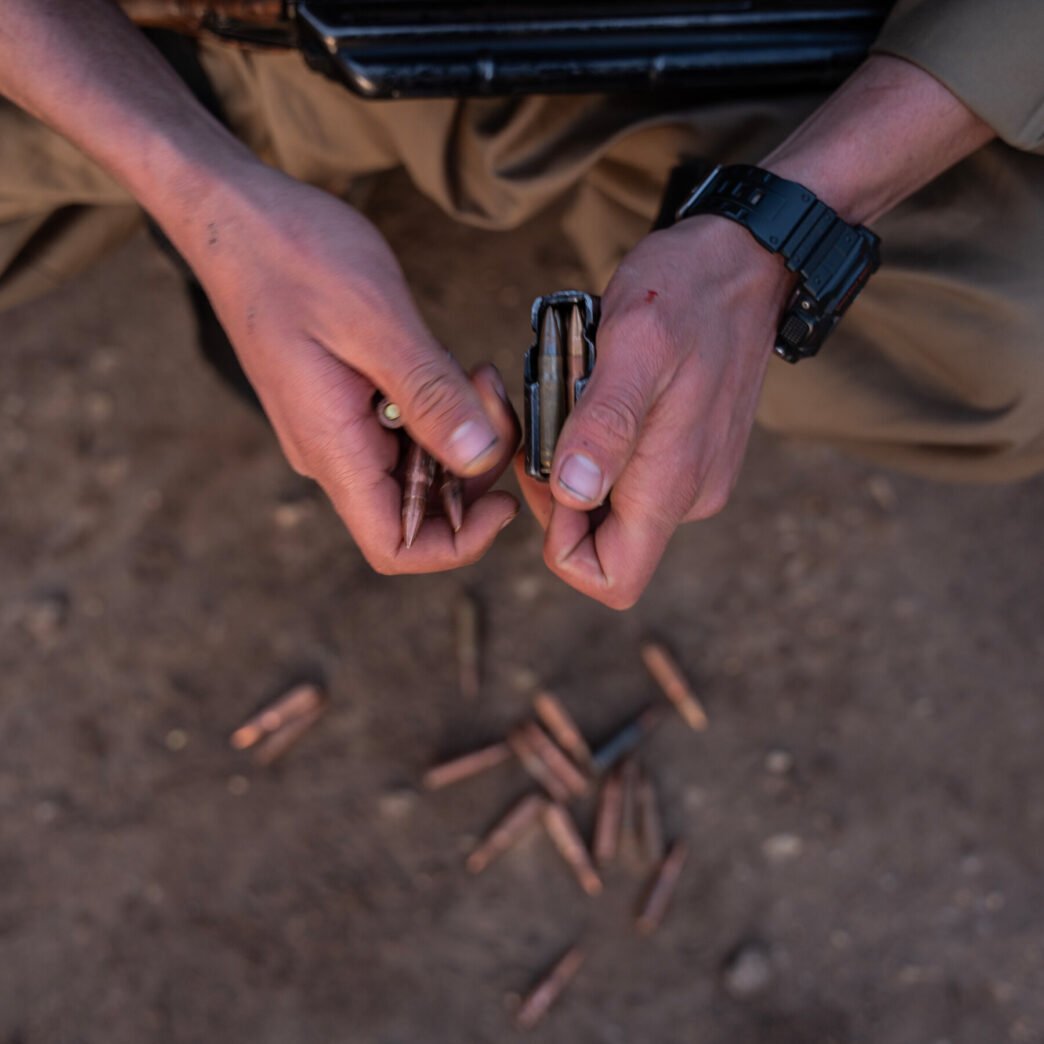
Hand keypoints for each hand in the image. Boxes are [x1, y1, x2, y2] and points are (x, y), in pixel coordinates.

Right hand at [182, 167, 519, 573]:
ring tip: (472, 371)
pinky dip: (441, 408)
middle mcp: (333, 452)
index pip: (396, 547)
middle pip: (421, 509)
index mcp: (332, 448)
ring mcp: (338, 429)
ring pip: (421, 468)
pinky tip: (448, 364)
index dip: (459, 543)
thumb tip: (480, 460)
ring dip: (463, 432)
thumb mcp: (375, 322)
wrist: (233, 213)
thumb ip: (430, 396)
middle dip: (475, 468)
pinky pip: (408, 431)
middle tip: (489, 394)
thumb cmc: (291, 254)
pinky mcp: (347, 402)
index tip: (503, 496)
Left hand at [517, 217, 792, 608]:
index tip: (544, 475)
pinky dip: (597, 446)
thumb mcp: (635, 343)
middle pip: (602, 545)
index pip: (610, 578)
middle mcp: (687, 496)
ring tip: (569, 398)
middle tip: (542, 423)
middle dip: (557, 497)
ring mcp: (692, 478)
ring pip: (610, 508)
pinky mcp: (691, 455)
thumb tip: (575, 494)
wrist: (746, 260)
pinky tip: (594, 396)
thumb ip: (607, 424)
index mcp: (672, 484)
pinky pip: (629, 476)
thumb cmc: (687, 291)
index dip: (561, 546)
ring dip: (574, 464)